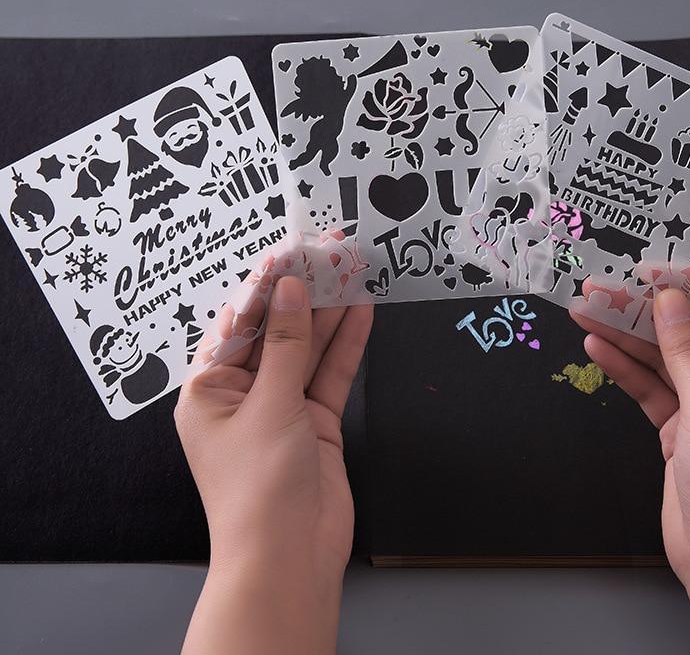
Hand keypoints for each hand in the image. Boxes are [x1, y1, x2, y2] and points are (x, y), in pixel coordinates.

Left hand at [175, 276, 372, 654]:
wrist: (289, 558)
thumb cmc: (257, 487)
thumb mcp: (268, 405)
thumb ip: (285, 344)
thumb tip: (290, 289)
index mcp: (209, 389)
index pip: (239, 323)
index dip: (266, 284)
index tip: (291, 250)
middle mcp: (243, 394)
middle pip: (276, 331)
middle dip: (303, 294)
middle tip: (329, 253)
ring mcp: (282, 407)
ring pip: (307, 348)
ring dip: (329, 313)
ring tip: (351, 271)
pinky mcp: (315, 421)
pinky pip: (329, 374)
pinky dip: (346, 344)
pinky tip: (361, 312)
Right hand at [572, 278, 689, 653]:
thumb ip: (688, 351)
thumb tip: (671, 301)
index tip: (649, 271)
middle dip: (645, 308)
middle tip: (602, 289)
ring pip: (663, 357)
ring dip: (625, 334)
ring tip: (586, 311)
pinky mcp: (681, 430)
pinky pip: (650, 388)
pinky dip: (624, 368)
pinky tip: (598, 347)